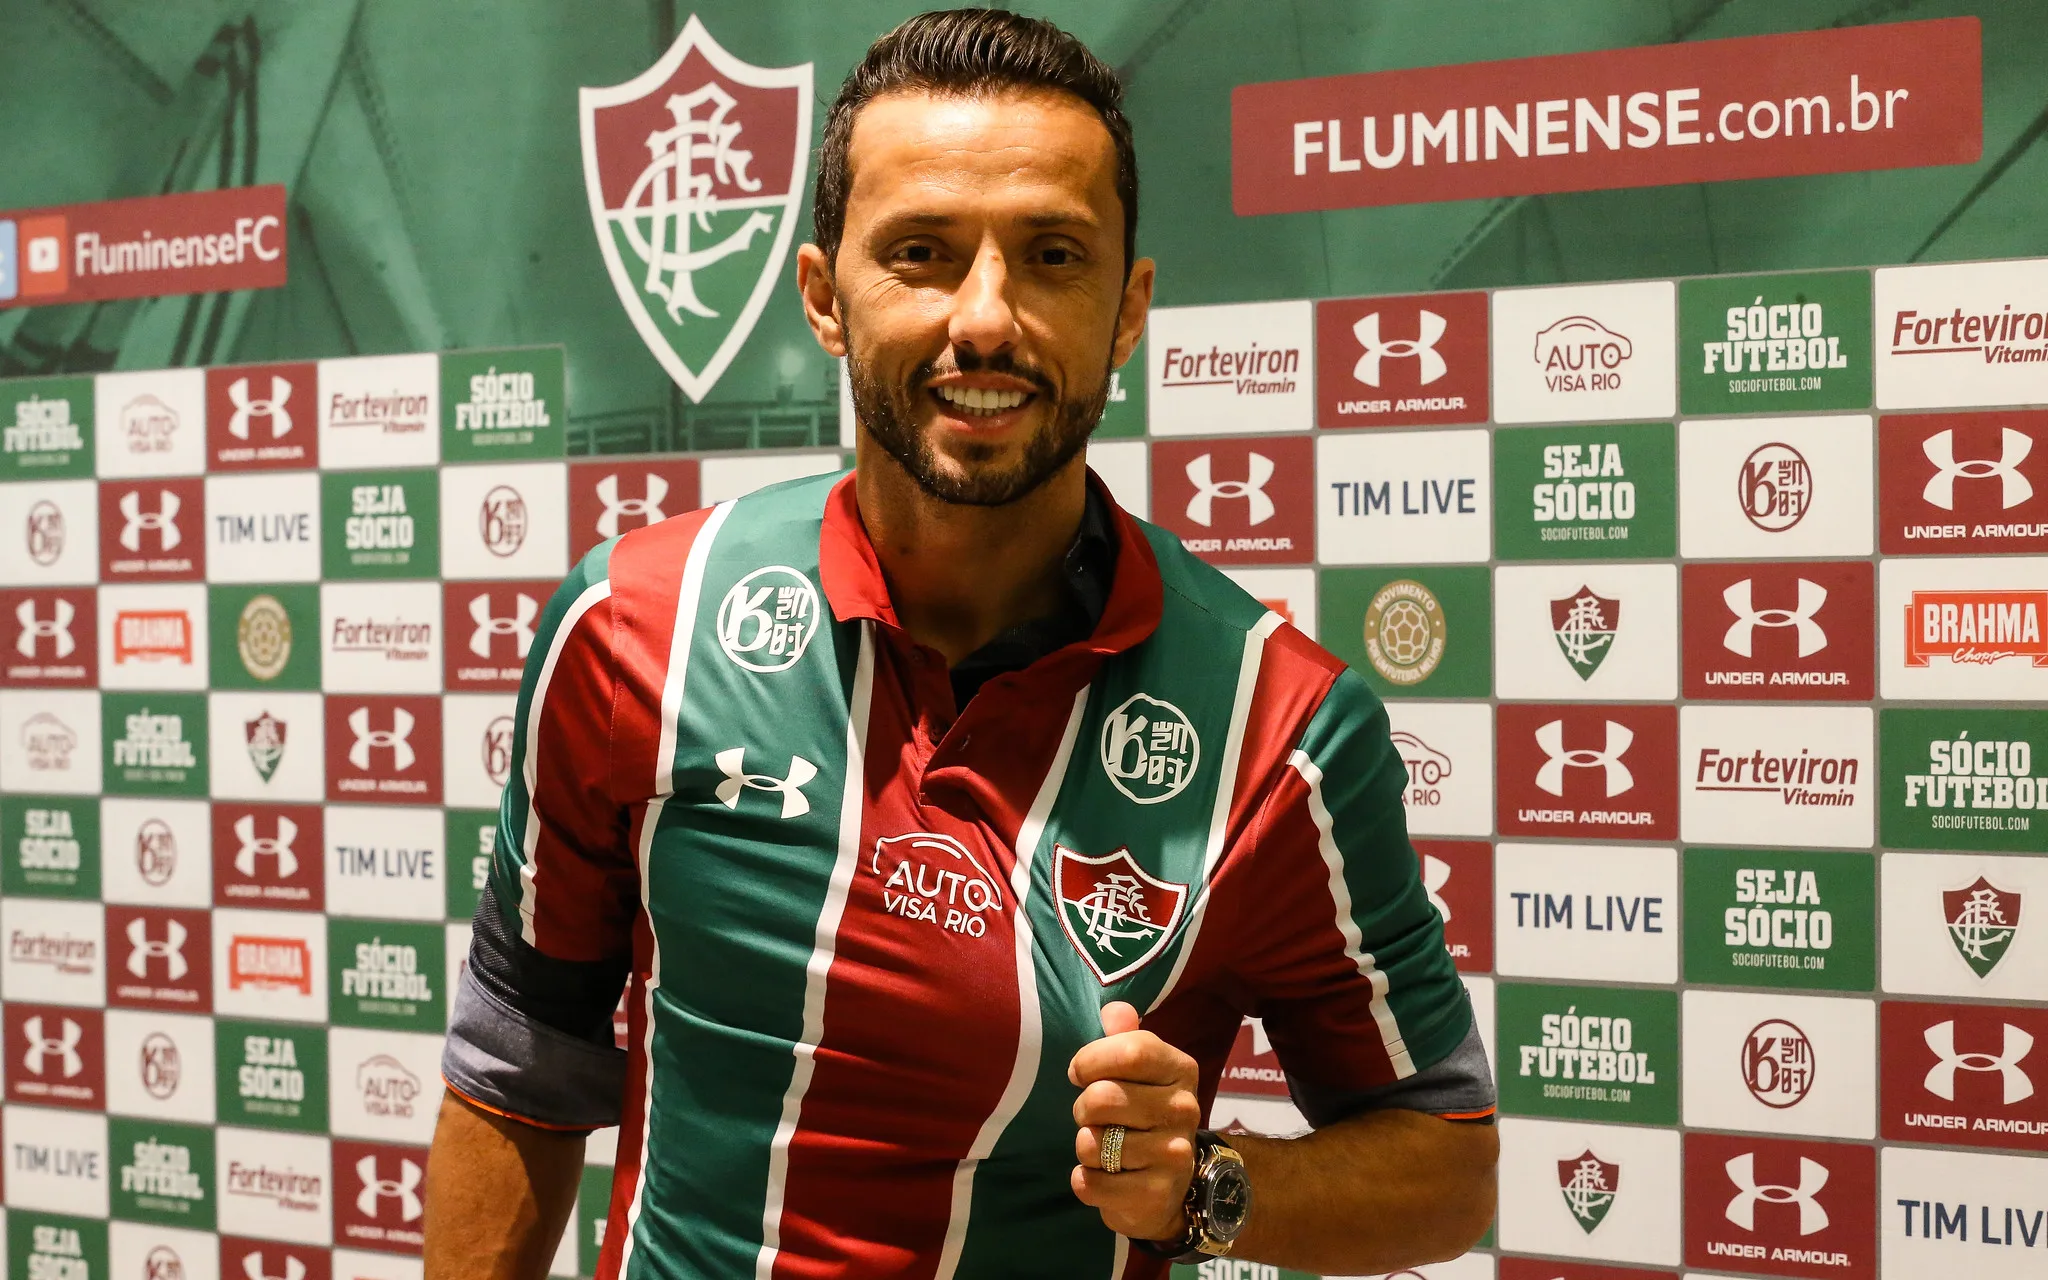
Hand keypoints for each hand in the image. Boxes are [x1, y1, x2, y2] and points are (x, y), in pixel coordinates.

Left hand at [1067, 1000, 1202, 1241]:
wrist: (1164, 1188)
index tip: (1079, 1072)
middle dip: (1082, 1108)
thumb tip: (1115, 1010)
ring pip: (1092, 1142)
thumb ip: (1124, 1038)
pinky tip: (1102, 1177)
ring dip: (1085, 1146)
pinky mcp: (1156, 1194)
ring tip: (1103, 1148)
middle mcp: (1186, 1109)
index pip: (1131, 1050)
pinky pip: (1091, 1183)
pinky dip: (1085, 1182)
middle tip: (1093, 1117)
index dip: (1091, 1059)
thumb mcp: (1137, 1072)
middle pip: (1103, 1097)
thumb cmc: (1140, 1116)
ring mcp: (1174, 1154)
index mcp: (1181, 1069)